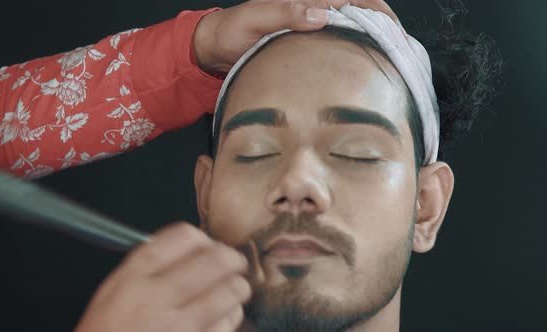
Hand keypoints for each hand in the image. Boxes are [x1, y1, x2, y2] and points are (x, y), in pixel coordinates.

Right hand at [74, 222, 250, 331]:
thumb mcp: (112, 292)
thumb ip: (146, 265)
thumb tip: (191, 246)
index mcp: (133, 277)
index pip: (181, 238)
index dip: (203, 237)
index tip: (207, 244)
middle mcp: (155, 299)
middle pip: (213, 261)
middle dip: (232, 258)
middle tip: (235, 262)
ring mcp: (176, 327)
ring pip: (228, 292)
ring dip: (237, 287)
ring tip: (235, 288)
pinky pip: (226, 325)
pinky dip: (231, 316)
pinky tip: (225, 316)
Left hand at [194, 0, 402, 72]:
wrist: (215, 46)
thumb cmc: (233, 31)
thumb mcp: (254, 19)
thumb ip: (285, 12)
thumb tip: (320, 13)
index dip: (377, 11)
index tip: (395, 31)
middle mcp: (312, 7)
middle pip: (359, 8)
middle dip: (384, 24)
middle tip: (403, 49)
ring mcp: (310, 22)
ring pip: (352, 24)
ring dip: (374, 37)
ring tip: (394, 57)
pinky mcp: (307, 39)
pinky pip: (338, 39)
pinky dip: (356, 47)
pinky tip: (366, 62)